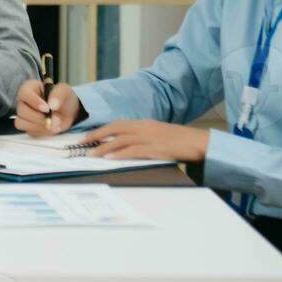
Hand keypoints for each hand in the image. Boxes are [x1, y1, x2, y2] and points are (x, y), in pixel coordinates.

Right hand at [13, 79, 80, 134]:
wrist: (68, 113)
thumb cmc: (63, 98)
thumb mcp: (65, 91)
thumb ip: (59, 94)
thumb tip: (52, 104)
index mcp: (30, 88)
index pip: (24, 93)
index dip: (34, 101)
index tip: (47, 108)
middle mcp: (24, 101)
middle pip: (21, 110)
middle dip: (38, 117)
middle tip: (54, 120)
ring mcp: (24, 115)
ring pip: (21, 122)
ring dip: (39, 126)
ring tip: (54, 125)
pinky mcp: (27, 126)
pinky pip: (29, 131)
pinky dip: (41, 132)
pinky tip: (50, 128)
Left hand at [88, 119, 208, 161]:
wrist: (198, 142)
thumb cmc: (179, 140)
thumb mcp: (158, 133)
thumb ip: (144, 135)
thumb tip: (128, 143)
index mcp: (144, 123)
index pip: (118, 124)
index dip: (102, 128)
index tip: (90, 134)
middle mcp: (144, 128)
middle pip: (115, 128)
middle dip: (97, 134)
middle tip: (83, 142)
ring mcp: (149, 138)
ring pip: (120, 140)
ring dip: (104, 147)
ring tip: (92, 153)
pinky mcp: (155, 149)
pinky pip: (133, 151)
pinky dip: (120, 154)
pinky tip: (110, 158)